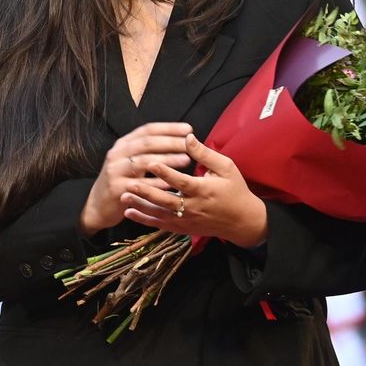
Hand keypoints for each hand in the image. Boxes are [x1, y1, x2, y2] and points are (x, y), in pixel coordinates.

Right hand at [80, 122, 193, 234]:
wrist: (98, 205)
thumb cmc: (121, 182)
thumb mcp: (128, 161)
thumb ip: (147, 151)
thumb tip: (178, 140)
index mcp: (122, 144)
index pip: (147, 130)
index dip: (168, 128)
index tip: (188, 129)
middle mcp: (117, 154)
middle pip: (147, 143)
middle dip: (170, 142)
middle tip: (190, 143)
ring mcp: (115, 171)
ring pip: (144, 162)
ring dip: (167, 160)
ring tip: (186, 160)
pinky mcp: (116, 189)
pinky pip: (141, 184)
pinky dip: (157, 183)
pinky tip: (172, 183)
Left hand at [119, 133, 268, 247]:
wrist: (242, 221)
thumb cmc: (235, 190)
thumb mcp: (226, 168)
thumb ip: (205, 154)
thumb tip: (188, 137)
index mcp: (204, 190)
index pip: (182, 182)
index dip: (166, 173)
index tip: (151, 162)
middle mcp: (193, 207)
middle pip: (166, 200)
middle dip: (146, 192)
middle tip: (128, 183)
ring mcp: (186, 220)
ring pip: (160, 214)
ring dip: (141, 206)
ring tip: (123, 196)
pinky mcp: (182, 228)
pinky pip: (160, 225)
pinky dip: (144, 220)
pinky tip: (129, 212)